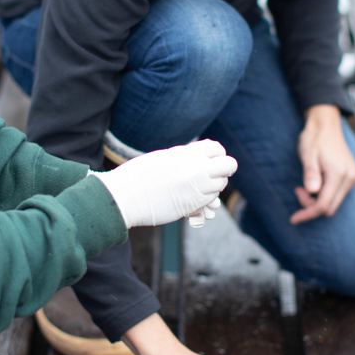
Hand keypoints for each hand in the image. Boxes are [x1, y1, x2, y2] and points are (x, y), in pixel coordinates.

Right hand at [94, 139, 236, 227]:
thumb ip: (185, 156)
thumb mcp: (164, 157)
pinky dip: (207, 200)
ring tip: (200, 187)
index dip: (218, 154)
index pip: (217, 148)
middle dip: (225, 169)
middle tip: (216, 174)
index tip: (212, 160)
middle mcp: (196, 168)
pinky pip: (210, 201)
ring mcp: (197, 187)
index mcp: (187, 153)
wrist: (126, 196)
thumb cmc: (139, 175)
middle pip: (228, 165)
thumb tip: (203, 158)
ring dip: (215, 186)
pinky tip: (195, 199)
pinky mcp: (193, 205)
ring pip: (221, 185)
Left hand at [292, 105, 354, 224]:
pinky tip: (315, 184)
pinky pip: (337, 195)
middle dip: (311, 206)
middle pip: (330, 208)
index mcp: (339, 173)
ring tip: (304, 185)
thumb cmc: (314, 139)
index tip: (293, 219)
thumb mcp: (307, 154)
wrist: (326, 126)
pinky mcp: (352, 177)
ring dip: (317, 200)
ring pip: (334, 203)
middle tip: (298, 190)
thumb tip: (312, 192)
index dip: (307, 214)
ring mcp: (353, 178)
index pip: (323, 205)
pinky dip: (324, 195)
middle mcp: (350, 178)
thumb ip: (310, 173)